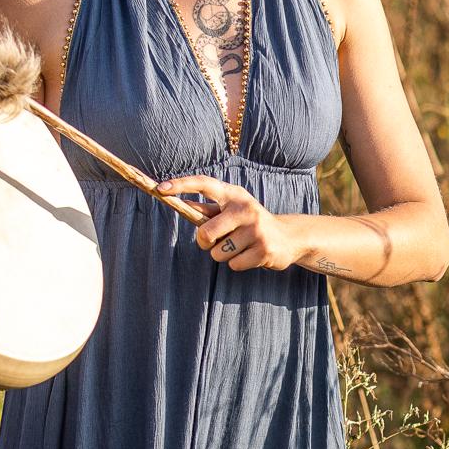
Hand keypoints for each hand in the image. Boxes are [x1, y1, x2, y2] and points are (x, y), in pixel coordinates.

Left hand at [157, 175, 300, 271]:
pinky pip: (233, 265)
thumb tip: (181, 204)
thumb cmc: (250, 223)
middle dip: (206, 243)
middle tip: (219, 241)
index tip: (159, 189)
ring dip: (224, 255)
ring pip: (219, 253)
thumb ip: (207, 209)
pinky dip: (237, 264)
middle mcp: (246, 208)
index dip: (181, 185)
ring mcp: (256, 230)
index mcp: (235, 195)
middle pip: (206, 233)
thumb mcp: (231, 210)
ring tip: (240, 247)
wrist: (289, 237)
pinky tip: (250, 255)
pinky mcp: (264, 250)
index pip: (204, 184)